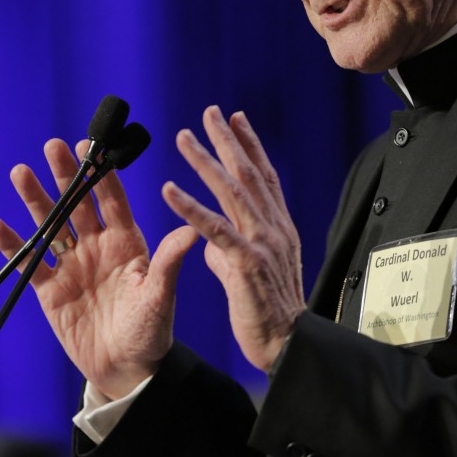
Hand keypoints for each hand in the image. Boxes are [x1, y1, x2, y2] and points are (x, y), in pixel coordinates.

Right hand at [0, 138, 197, 399]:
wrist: (126, 368)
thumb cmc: (151, 330)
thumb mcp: (161, 297)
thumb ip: (168, 263)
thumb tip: (191, 231)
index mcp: (127, 242)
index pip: (113, 201)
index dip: (102, 175)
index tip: (92, 147)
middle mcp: (97, 246)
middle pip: (79, 204)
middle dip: (67, 175)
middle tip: (53, 145)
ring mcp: (71, 265)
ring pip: (51, 225)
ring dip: (36, 200)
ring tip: (21, 171)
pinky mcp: (49, 290)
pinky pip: (28, 262)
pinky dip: (11, 244)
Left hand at [162, 106, 305, 371]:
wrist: (287, 344)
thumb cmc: (269, 313)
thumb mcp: (252, 273)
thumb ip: (230, 253)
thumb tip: (210, 245)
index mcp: (279, 228)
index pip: (265, 177)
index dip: (250, 146)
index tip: (235, 119)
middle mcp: (274, 228)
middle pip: (249, 174)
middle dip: (227, 140)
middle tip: (209, 111)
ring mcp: (261, 243)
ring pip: (231, 192)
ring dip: (205, 162)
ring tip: (183, 137)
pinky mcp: (245, 263)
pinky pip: (214, 229)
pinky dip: (190, 207)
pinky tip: (169, 190)